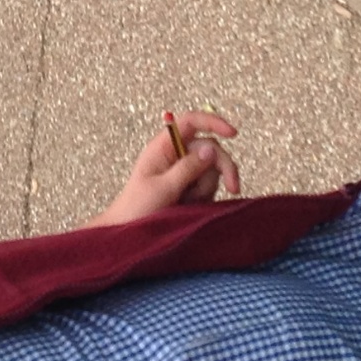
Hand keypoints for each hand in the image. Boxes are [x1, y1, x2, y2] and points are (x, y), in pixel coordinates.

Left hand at [89, 112, 240, 226]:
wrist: (128, 238)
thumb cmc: (136, 210)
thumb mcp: (162, 188)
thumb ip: (187, 168)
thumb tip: (210, 148)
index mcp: (163, 147)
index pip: (191, 122)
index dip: (212, 122)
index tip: (232, 133)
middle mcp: (175, 155)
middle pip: (209, 147)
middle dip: (222, 166)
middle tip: (233, 188)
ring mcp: (182, 172)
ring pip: (211, 170)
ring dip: (207, 188)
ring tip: (188, 203)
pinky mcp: (188, 188)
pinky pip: (208, 187)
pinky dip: (206, 198)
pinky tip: (192, 207)